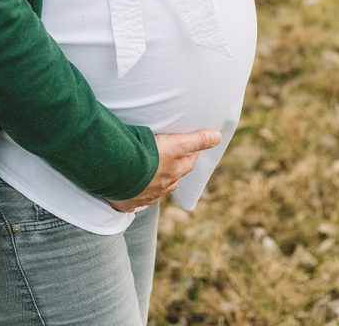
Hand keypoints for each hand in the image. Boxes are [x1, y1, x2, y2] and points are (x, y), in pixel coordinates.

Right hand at [107, 129, 221, 211]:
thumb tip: (218, 137)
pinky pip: (135, 201)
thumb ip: (196, 140)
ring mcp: (144, 196)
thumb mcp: (175, 144)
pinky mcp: (127, 201)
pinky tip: (132, 190)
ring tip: (151, 174)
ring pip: (155, 190)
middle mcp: (162, 187)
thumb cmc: (149, 156)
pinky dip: (136, 195)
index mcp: (173, 173)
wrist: (120, 172)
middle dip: (174, 170)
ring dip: (156, 183)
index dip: (191, 153)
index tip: (191, 147)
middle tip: (171, 159)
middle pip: (173, 179)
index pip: (188, 163)